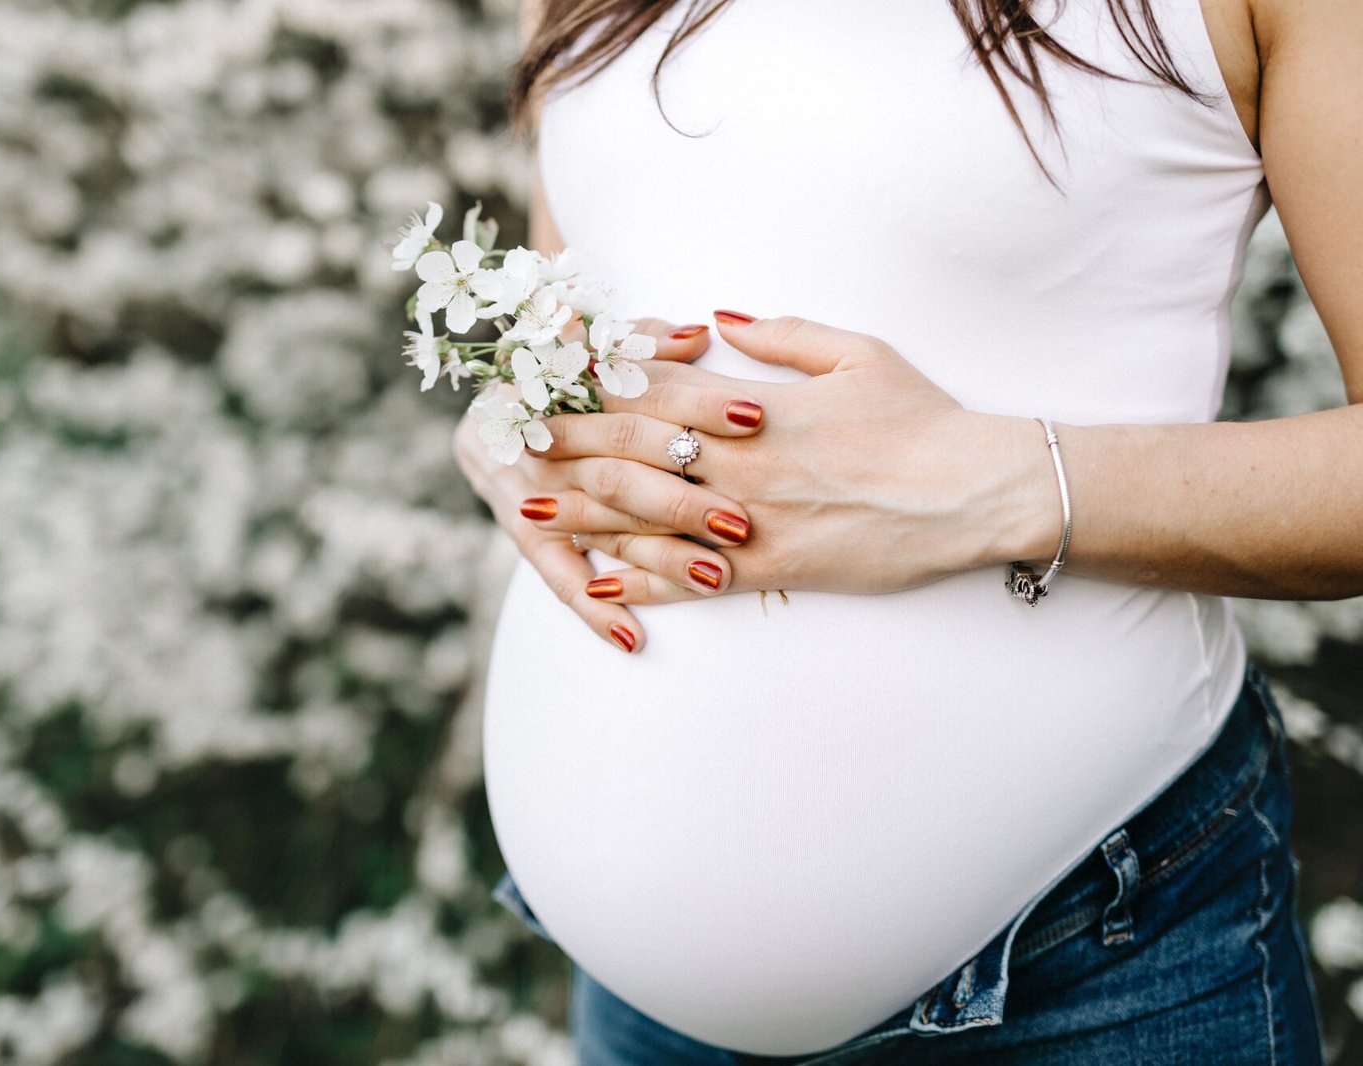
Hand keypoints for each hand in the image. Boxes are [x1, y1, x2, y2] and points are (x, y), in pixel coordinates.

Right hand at [453, 317, 763, 652]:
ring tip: (716, 578)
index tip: (755, 418)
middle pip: (623, 471)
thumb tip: (698, 335)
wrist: (489, 418)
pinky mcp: (528, 537)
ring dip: (659, 558)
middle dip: (684, 498)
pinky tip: (634, 638)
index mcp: (574, 386)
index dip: (699, 405)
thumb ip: (645, 344)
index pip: (642, 396)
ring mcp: (537, 494)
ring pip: (604, 527)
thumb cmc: (566, 377)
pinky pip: (559, 579)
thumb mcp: (599, 348)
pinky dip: (595, 611)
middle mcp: (552, 442)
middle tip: (742, 521)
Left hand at [532, 312, 1058, 597]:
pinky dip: (644, 585)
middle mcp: (739, 461)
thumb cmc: (920, 415)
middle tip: (511, 447)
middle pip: (632, 451)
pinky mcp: (773, 570)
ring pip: (649, 518)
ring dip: (583, 517)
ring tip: (528, 514)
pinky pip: (694, 581)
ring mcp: (752, 520)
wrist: (972, 489)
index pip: (653, 390)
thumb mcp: (857, 351)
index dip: (593, 387)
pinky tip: (600, 589)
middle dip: (567, 449)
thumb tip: (717, 315)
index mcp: (754, 404)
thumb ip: (781, 332)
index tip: (547, 381)